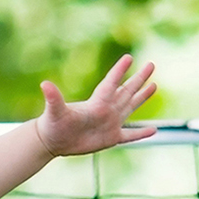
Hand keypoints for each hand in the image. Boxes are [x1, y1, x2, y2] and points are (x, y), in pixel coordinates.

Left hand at [34, 55, 159, 156]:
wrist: (52, 141)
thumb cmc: (52, 124)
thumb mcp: (55, 111)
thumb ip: (53, 98)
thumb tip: (44, 84)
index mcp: (96, 102)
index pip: (111, 83)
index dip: (119, 70)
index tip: (129, 57)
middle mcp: (106, 109)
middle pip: (127, 90)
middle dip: (139, 78)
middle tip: (151, 64)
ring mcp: (110, 123)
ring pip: (131, 107)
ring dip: (142, 97)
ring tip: (154, 85)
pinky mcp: (110, 138)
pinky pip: (130, 135)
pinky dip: (141, 134)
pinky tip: (154, 130)